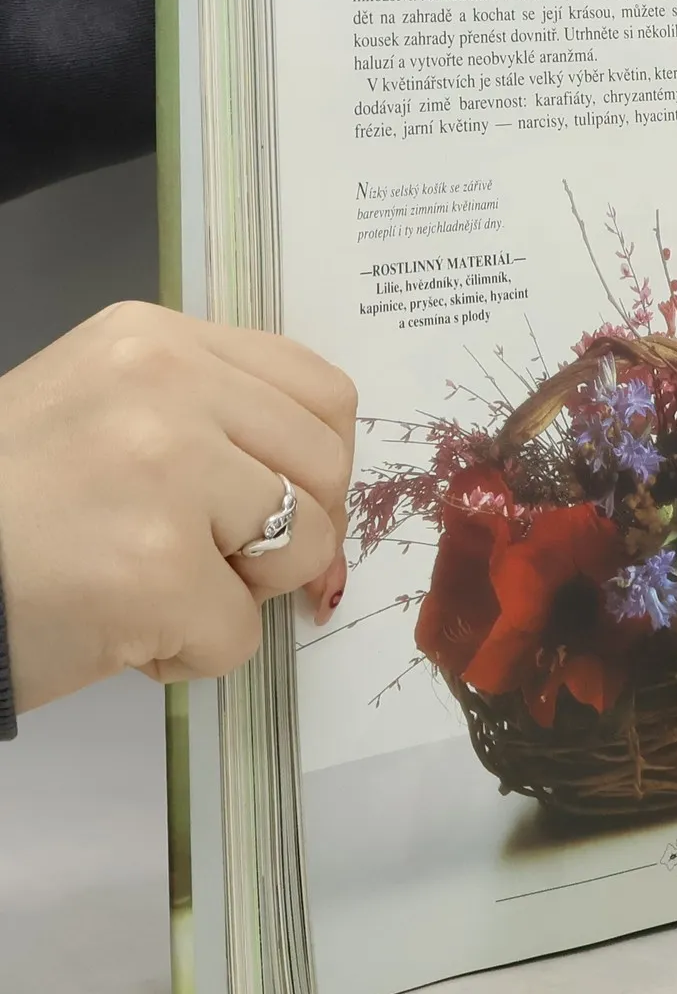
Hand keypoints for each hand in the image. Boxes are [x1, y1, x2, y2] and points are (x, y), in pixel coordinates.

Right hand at [0, 303, 355, 711]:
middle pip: (326, 467)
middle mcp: (166, 386)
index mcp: (153, 339)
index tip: (286, 503)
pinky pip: (241, 633)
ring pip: (304, 547)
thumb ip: (207, 419)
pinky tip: (121, 633)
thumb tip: (322, 486)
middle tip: (218, 561)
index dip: (319, 463)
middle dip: (293, 532)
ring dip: (243, 593)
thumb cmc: (2, 506)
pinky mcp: (156, 570)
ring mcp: (165, 473)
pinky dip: (191, 654)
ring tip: (156, 589)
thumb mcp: (98, 409)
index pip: (319, 391)